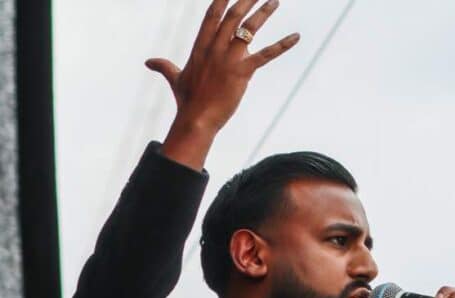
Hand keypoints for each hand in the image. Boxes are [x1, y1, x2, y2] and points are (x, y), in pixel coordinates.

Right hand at [146, 0, 299, 168]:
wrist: (196, 120)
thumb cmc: (187, 102)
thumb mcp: (175, 79)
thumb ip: (164, 66)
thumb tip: (149, 62)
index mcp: (200, 47)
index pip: (212, 16)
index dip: (221, 0)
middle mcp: (214, 48)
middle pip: (232, 16)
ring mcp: (227, 59)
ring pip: (248, 29)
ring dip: (263, 13)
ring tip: (276, 0)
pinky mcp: (241, 73)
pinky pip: (265, 55)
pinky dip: (282, 46)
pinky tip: (295, 37)